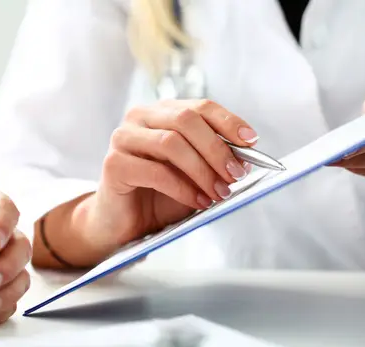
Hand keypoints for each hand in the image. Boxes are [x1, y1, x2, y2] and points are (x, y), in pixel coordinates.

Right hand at [73, 99, 256, 258]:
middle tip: (235, 174)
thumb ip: (213, 160)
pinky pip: (156, 171)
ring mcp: (123, 138)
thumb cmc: (159, 194)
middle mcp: (140, 118)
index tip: (250, 141)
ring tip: (219, 192)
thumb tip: (245, 159)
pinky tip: (198, 201)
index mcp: (161, 112)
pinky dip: (183, 188)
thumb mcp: (193, 173)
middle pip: (186, 120)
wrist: (123, 222)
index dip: (228, 121)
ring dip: (202, 170)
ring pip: (171, 143)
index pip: (200, 106)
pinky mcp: (114, 164)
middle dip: (217, 149)